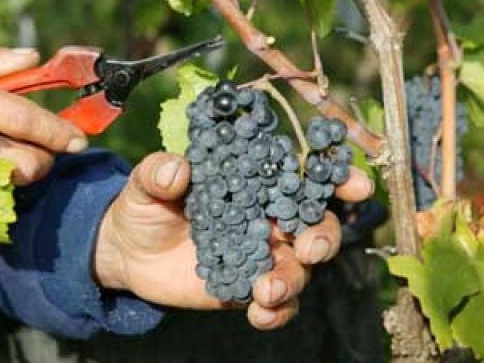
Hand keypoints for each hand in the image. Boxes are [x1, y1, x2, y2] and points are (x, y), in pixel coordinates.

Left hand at [94, 152, 373, 329]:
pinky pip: (278, 304)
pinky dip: (276, 312)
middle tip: (309, 248)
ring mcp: (263, 255)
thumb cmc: (145, 207)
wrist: (129, 254)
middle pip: (316, 224)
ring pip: (300, 268)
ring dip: (293, 279)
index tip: (354, 184)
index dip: (335, 177)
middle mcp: (268, 217)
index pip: (301, 174)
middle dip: (324, 235)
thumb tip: (177, 169)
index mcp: (253, 181)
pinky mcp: (249, 288)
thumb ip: (158, 173)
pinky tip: (259, 313)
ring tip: (267, 291)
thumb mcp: (145, 185)